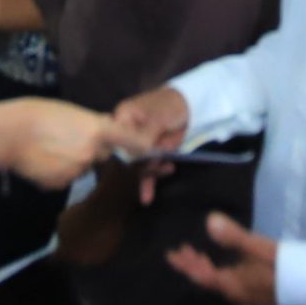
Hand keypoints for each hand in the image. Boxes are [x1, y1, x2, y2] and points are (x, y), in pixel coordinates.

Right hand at [0, 97, 135, 189]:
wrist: (8, 134)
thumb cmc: (38, 113)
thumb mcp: (72, 112)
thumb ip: (92, 125)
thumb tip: (102, 133)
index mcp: (98, 131)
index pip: (134, 143)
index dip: (144, 147)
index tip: (151, 150)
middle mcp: (92, 154)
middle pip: (102, 154)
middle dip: (92, 149)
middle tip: (68, 138)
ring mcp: (77, 172)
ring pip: (83, 167)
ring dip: (73, 160)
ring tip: (50, 147)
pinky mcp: (60, 185)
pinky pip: (66, 178)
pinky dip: (58, 171)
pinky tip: (42, 160)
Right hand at [112, 87, 190, 202]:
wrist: (189, 106)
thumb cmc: (170, 106)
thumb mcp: (158, 118)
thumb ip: (146, 137)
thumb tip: (136, 155)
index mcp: (122, 119)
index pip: (116, 139)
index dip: (125, 151)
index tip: (139, 156)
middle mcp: (126, 134)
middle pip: (127, 155)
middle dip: (142, 164)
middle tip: (158, 161)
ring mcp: (138, 146)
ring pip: (138, 165)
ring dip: (149, 173)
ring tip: (163, 175)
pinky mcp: (150, 155)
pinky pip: (146, 171)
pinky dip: (147, 184)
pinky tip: (146, 198)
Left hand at [165, 212, 278, 304]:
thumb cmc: (281, 266)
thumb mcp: (257, 247)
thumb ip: (233, 236)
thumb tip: (209, 221)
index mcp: (230, 285)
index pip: (200, 275)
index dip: (185, 264)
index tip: (170, 255)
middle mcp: (235, 294)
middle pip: (207, 280)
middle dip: (193, 265)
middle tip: (182, 250)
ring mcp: (246, 296)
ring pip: (218, 282)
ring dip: (205, 268)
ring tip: (198, 255)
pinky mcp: (256, 294)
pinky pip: (228, 283)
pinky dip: (218, 271)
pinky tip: (226, 264)